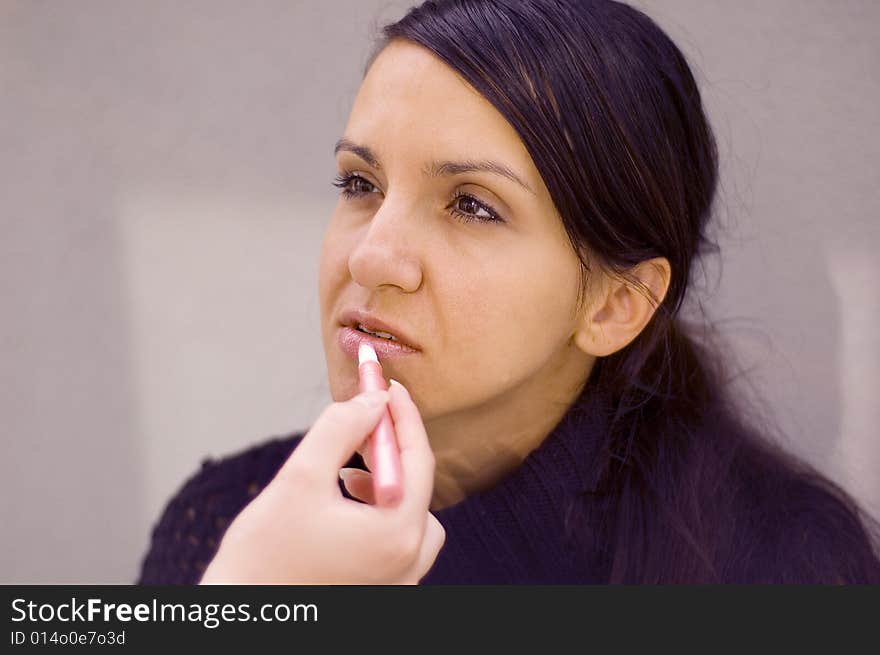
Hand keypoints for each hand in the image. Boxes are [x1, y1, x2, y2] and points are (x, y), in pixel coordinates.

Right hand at [199, 380, 444, 583]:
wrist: (240, 612)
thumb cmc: (262, 554)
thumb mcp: (299, 476)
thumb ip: (341, 429)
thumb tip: (373, 400)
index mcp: (396, 535)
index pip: (417, 460)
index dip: (402, 415)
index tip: (387, 385)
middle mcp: (408, 564)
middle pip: (419, 486)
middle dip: (392, 448)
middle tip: (365, 419)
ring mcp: (398, 583)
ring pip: (412, 515)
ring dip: (388, 483)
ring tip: (350, 471)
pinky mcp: (383, 590)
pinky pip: (399, 540)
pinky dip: (382, 512)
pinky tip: (347, 501)